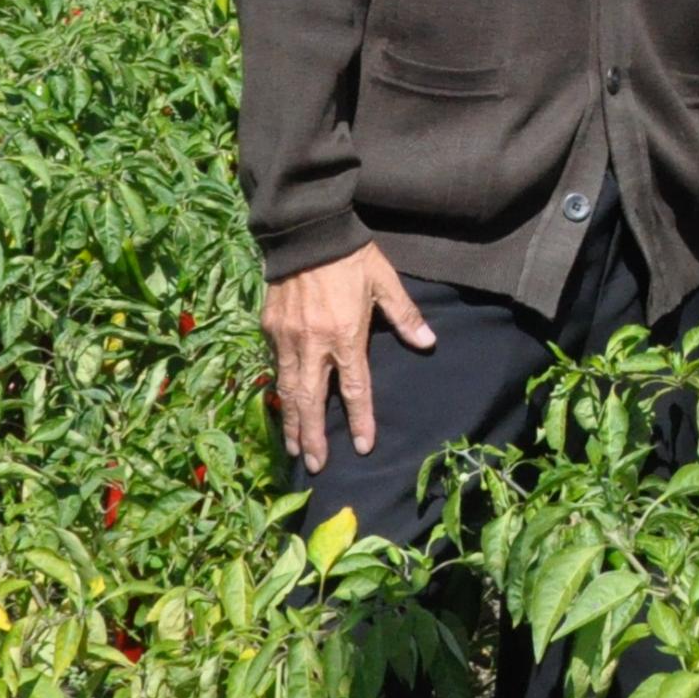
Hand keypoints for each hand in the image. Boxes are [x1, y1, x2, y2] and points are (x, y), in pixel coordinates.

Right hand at [261, 242, 433, 475]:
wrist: (307, 232)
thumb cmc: (352, 257)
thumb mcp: (385, 282)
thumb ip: (405, 316)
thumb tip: (429, 343)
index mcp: (345, 335)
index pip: (355, 388)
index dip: (360, 420)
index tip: (363, 447)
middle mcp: (313, 344)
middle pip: (312, 400)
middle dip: (312, 436)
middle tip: (315, 464)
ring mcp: (287, 338)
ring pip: (288, 390)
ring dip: (292, 422)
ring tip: (294, 448)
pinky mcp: (269, 328)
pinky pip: (276, 367)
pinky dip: (280, 392)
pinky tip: (283, 407)